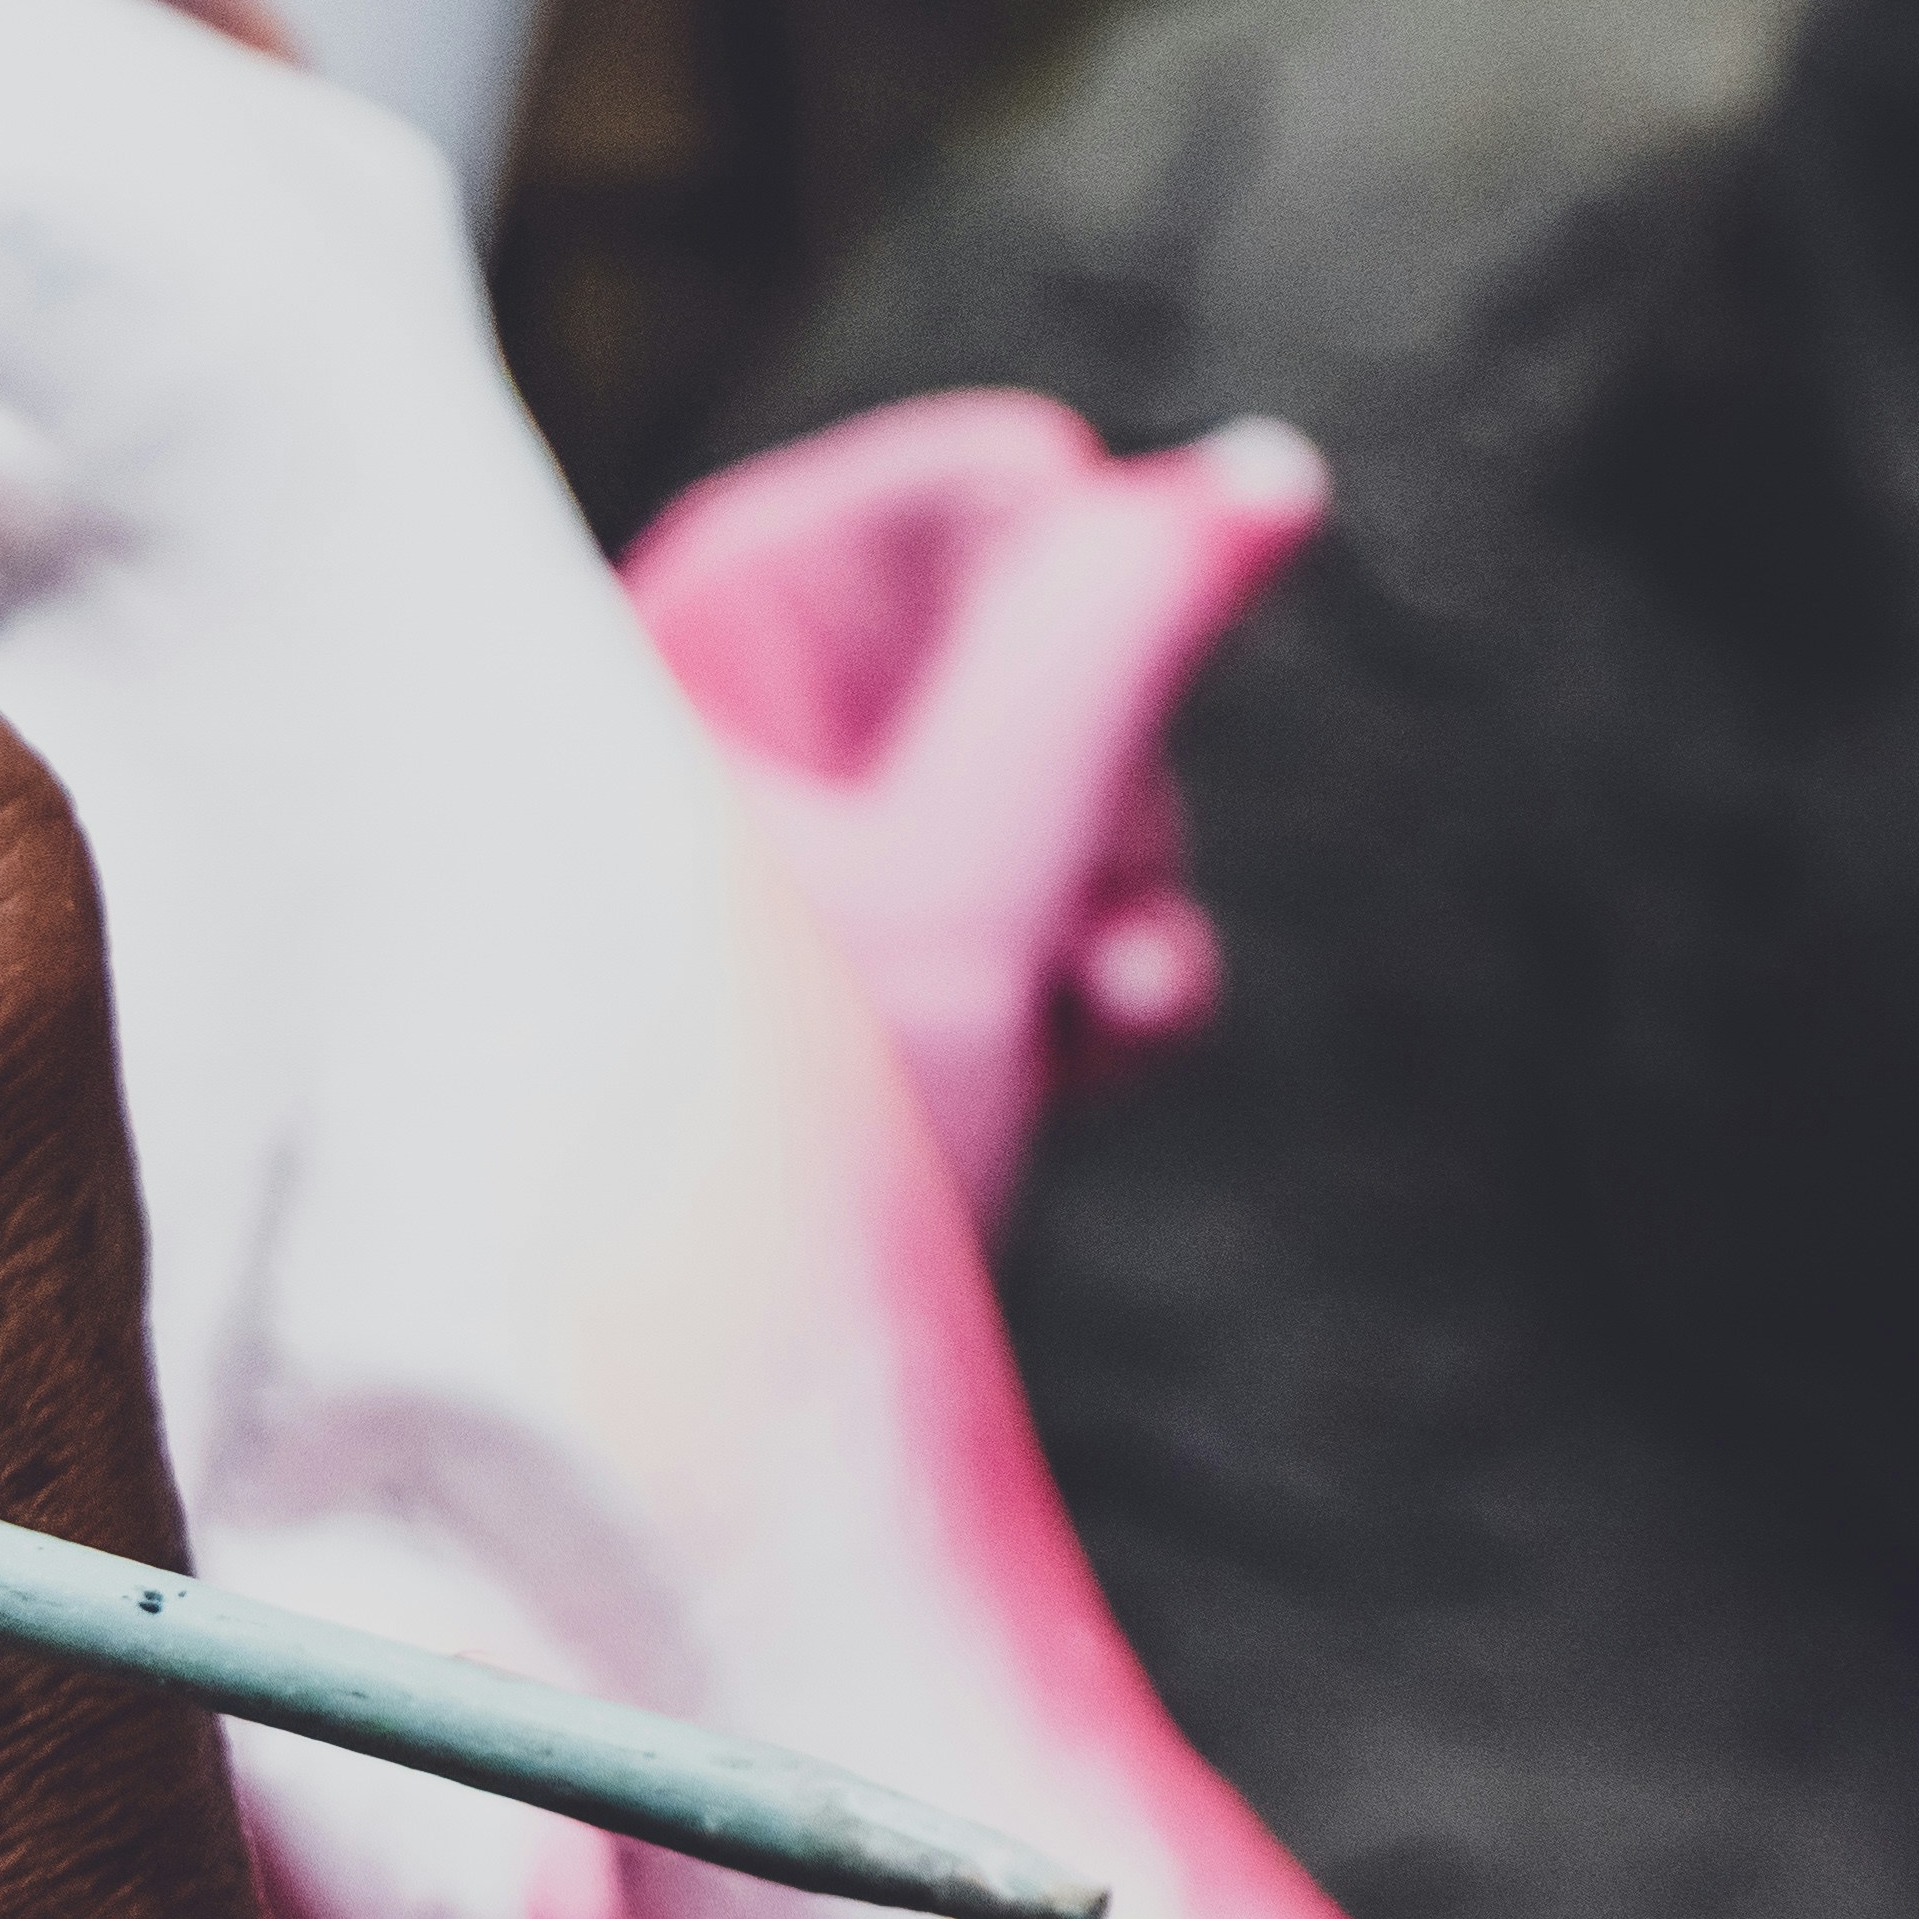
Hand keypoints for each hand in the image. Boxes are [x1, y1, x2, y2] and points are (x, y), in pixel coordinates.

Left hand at [623, 394, 1325, 1224]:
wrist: (656, 1449)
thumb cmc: (731, 1158)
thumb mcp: (955, 888)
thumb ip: (1110, 658)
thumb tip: (1262, 468)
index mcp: (680, 644)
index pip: (969, 488)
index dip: (1078, 573)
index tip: (1122, 679)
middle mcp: (723, 728)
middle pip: (1046, 633)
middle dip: (1118, 765)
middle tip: (1085, 886)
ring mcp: (802, 858)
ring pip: (1074, 782)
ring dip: (1121, 890)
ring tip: (1079, 1004)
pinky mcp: (868, 983)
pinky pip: (1045, 907)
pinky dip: (1093, 972)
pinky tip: (1087, 1052)